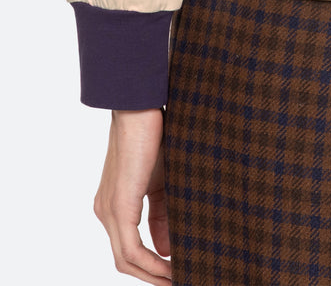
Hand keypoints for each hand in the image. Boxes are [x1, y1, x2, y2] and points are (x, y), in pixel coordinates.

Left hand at [93, 107, 171, 282]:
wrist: (140, 108)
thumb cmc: (154, 136)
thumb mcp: (161, 181)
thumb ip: (161, 214)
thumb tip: (168, 248)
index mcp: (114, 206)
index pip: (129, 248)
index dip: (151, 265)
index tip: (176, 270)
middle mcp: (105, 213)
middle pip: (125, 261)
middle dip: (152, 276)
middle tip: (179, 280)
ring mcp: (109, 211)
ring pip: (125, 260)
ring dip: (153, 274)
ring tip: (178, 279)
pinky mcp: (119, 206)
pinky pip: (130, 250)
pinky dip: (151, 264)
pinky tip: (171, 266)